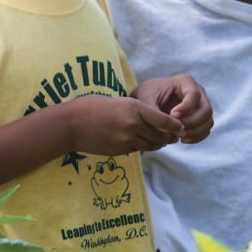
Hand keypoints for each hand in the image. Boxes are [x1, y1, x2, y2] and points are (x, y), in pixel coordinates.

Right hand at [66, 94, 193, 155]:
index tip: (180, 127)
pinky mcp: (120, 150)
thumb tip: (154, 118)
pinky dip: (142, 147)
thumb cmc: (93, 107)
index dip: (175, 125)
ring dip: (157, 144)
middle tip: (174, 136)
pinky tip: (142, 143)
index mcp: (135, 108)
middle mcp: (133, 124)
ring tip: (161, 141)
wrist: (71, 124)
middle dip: (169, 137)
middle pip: (161, 135)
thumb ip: (137, 110)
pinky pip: (137, 150)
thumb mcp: (120, 102)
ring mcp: (126, 139)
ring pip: (151, 145)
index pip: (164, 120)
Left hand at [134, 74, 213, 143]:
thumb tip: (168, 131)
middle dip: (192, 123)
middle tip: (176, 131)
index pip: (194, 94)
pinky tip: (182, 140)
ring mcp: (201, 105)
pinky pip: (206, 129)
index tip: (172, 116)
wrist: (147, 100)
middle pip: (206, 109)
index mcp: (185, 81)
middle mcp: (198, 92)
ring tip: (178, 137)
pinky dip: (197, 137)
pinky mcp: (201, 118)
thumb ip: (155, 114)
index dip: (186, 108)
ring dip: (195, 132)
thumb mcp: (145, 100)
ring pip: (208, 121)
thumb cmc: (146, 96)